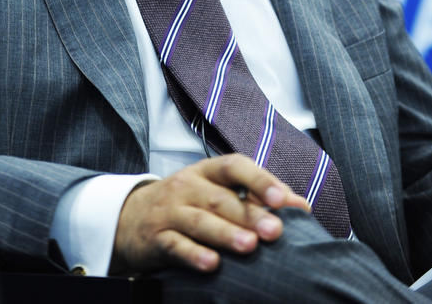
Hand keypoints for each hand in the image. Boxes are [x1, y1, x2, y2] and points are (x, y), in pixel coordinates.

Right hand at [111, 153, 309, 273]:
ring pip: (199, 221)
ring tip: (250, 247)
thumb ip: (255, 195)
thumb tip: (301, 205)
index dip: (259, 179)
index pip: (234, 166)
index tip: (282, 198)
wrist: (130, 217)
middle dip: (249, 215)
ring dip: (226, 234)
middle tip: (275, 231)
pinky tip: (211, 264)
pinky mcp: (157, 238)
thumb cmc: (187, 203)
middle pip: (220, 198)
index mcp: (206, 171)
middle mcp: (187, 186)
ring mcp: (170, 212)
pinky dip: (193, 254)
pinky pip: (176, 245)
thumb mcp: (215, 190)